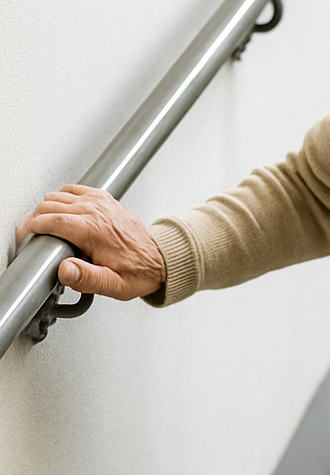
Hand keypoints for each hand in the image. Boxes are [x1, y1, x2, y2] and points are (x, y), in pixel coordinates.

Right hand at [15, 185, 165, 300]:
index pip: (50, 220)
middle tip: (31, 235)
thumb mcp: (112, 285)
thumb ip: (87, 279)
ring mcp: (99, 201)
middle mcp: (95, 210)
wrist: (159, 259)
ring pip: (57, 195)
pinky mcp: (103, 197)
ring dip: (46, 209)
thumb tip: (65, 271)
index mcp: (93, 230)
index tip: (25, 238)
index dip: (31, 228)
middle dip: (34, 219)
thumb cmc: (137, 272)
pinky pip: (71, 189)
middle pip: (49, 205)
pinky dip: (60, 199)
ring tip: (44, 227)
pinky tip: (61, 214)